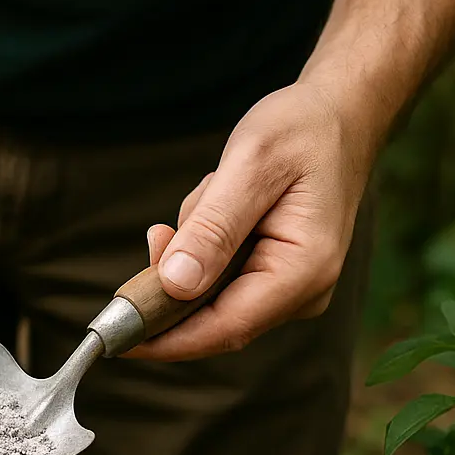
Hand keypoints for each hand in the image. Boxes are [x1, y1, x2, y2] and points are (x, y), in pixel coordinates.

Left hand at [128, 82, 377, 361]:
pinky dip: (204, 243)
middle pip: (212, 318)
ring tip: (216, 193)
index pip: (224, 327)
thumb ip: (213, 228)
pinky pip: (218, 276)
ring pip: (209, 294)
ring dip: (193, 250)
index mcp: (303, 270)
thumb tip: (175, 286)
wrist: (339, 116)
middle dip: (172, 284)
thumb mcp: (251, 164)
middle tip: (158, 234)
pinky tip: (222, 201)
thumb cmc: (300, 131)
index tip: (115, 338)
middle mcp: (302, 293)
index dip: (166, 339)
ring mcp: (290, 289)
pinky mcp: (275, 277)